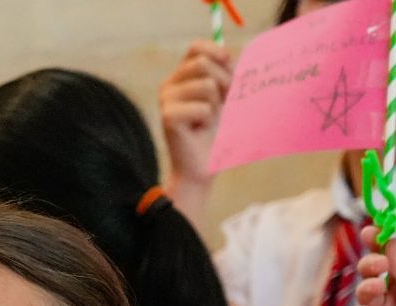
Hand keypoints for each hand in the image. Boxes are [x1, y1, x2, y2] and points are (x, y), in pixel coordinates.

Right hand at [159, 40, 233, 190]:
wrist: (200, 168)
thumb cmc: (214, 133)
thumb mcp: (223, 97)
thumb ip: (223, 74)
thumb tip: (227, 53)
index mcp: (180, 77)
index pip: (196, 48)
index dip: (216, 51)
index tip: (229, 62)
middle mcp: (168, 85)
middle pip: (203, 63)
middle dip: (224, 81)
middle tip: (225, 103)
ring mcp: (165, 100)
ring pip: (206, 85)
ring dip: (216, 105)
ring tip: (208, 121)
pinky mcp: (168, 117)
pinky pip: (203, 108)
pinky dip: (209, 121)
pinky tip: (199, 132)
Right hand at [349, 226, 395, 305]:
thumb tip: (390, 242)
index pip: (389, 256)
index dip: (378, 241)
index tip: (371, 230)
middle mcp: (391, 296)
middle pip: (370, 270)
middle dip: (370, 263)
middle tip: (378, 266)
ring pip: (361, 291)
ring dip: (366, 286)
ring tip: (377, 290)